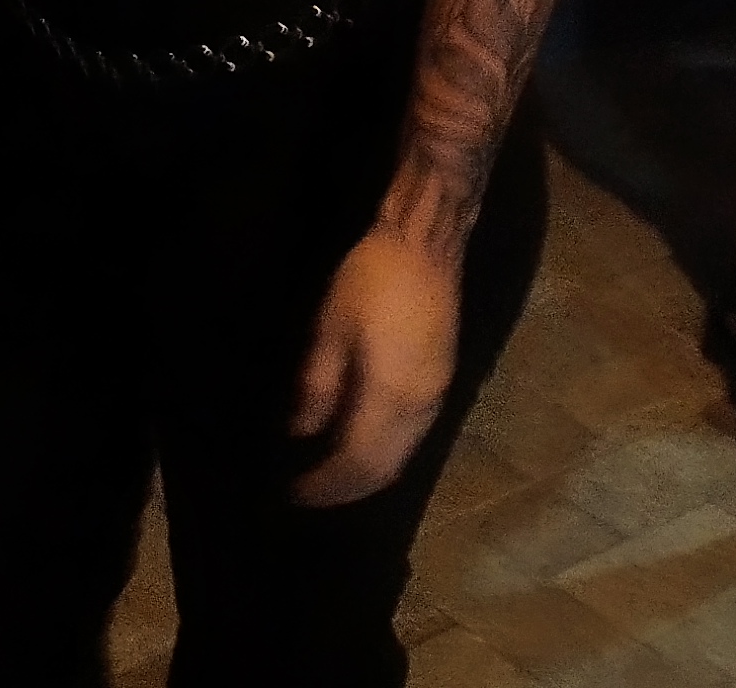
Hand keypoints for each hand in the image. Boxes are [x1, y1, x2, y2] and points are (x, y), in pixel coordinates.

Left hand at [291, 216, 462, 505]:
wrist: (427, 243)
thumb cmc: (372, 279)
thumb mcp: (332, 328)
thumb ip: (318, 385)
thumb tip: (301, 432)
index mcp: (390, 395)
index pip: (356, 461)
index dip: (326, 483)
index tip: (294, 492)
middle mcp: (420, 408)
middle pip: (385, 468)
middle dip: (347, 488)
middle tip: (309, 493)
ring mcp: (436, 396)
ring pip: (403, 456)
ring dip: (368, 475)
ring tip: (330, 475)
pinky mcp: (441, 382)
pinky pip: (413, 437)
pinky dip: (385, 453)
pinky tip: (361, 444)